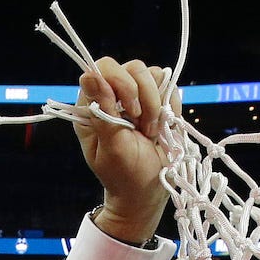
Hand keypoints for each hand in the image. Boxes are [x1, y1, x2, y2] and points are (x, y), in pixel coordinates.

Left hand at [74, 58, 170, 243]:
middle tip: (143, 127)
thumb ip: (102, 112)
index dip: (120, 83)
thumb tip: (89, 76)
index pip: (102, 69)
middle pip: (133, 68)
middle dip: (144, 97)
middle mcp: (113, 96)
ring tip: (151, 132)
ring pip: (154, 74)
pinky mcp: (157, 101)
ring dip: (156, 106)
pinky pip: (169, 87)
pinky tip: (161, 129)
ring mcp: (136, 96)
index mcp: (91, 107)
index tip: (130, 113)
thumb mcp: (112, 147)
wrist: (148, 191)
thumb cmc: (125, 175)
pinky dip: (170, 108)